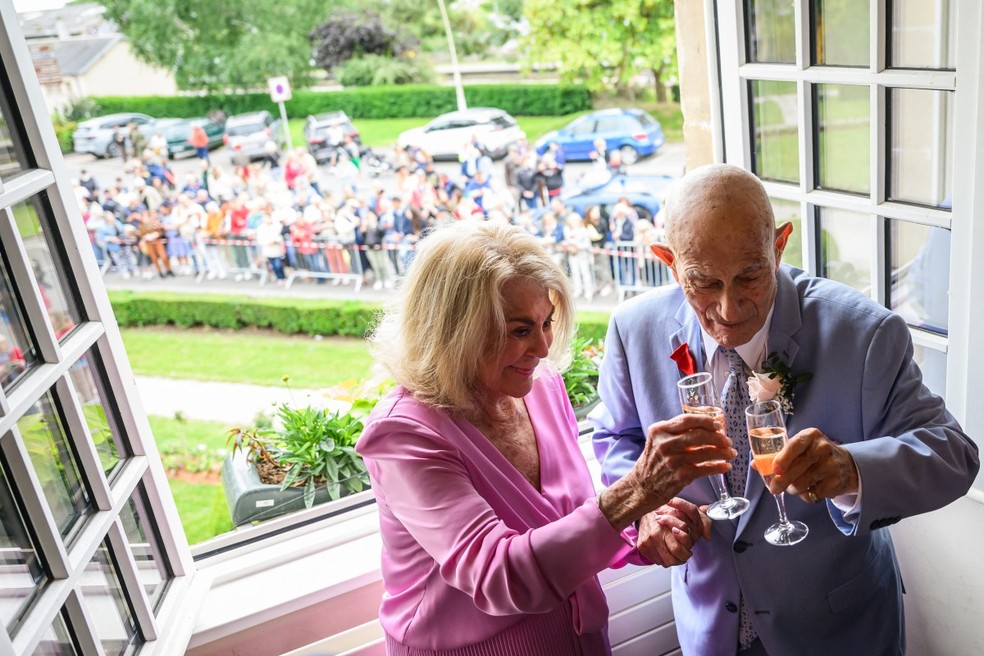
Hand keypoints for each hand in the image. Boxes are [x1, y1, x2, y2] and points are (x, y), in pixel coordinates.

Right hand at [598, 414, 732, 531]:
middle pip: (699, 435)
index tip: (717, 425)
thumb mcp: (657, 441)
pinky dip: (718, 467)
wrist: (641, 487)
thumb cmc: (653, 461)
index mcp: (659, 431)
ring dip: (723, 453)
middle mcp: (665, 444)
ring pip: (705, 452)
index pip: (687, 420)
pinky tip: (726, 467)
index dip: (706, 421)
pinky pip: (705, 469)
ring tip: (731, 453)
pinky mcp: (680, 476)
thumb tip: (705, 427)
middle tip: (727, 441)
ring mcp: (673, 460)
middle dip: (718, 437)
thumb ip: (675, 432)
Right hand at [637, 499, 710, 565]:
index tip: (689, 547)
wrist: (645, 510)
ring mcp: (648, 540)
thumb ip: (703, 522)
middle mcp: (657, 532)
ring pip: (667, 560)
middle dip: (683, 556)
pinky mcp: (642, 546)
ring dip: (674, 560)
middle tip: (685, 553)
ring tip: (676, 554)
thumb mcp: (689, 511)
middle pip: (675, 554)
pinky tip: (666, 551)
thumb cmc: (668, 511)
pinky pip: (657, 561)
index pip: (682, 544)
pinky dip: (663, 559)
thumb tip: (708, 536)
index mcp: (668, 522)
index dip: (688, 548)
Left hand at [769, 427, 858, 502]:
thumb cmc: (813, 455)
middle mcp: (823, 448)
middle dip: (781, 481)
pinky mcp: (836, 482)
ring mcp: (831, 465)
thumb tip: (755, 464)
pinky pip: (813, 494)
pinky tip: (807, 489)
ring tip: (792, 487)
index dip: (783, 459)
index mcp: (810, 435)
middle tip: (774, 488)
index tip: (774, 470)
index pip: (795, 445)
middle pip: (797, 469)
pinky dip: (805, 495)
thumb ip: (777, 454)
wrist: (844, 464)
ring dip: (792, 489)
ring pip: (802, 484)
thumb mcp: (799, 448)